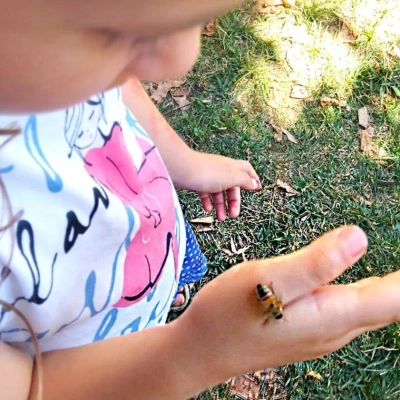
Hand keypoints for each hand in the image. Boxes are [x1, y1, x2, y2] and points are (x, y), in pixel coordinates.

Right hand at [172, 226, 399, 390]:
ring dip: (389, 288)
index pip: (394, 298)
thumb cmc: (227, 315)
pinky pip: (350, 309)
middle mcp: (334, 329)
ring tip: (397, 271)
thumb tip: (360, 237)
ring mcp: (321, 332)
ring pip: (370, 308)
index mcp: (331, 314)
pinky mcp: (307, 328)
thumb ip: (315, 262)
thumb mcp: (267, 279)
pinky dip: (367, 292)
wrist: (200, 350)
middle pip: (387, 305)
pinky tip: (363, 283)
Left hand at [180, 152, 260, 220]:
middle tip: (234, 215)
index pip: (246, 170)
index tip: (257, 189)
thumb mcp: (231, 178)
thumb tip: (255, 184)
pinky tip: (208, 209)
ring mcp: (209, 175)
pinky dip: (208, 201)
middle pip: (233, 186)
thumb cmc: (208, 173)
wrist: (182, 170)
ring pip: (218, 191)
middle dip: (234, 201)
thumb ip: (244, 181)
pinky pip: (205, 192)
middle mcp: (221, 169)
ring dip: (221, 205)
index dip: (253, 178)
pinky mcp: (197, 180)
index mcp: (232, 167)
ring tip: (220, 218)